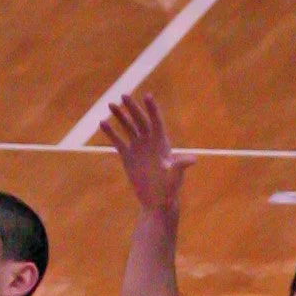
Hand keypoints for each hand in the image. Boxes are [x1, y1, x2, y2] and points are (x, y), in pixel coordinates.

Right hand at [100, 93, 195, 215]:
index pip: (156, 121)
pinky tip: (102, 123)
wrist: (156, 201)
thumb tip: (192, 160)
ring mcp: (138, 148)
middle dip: (132, 108)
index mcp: (161, 143)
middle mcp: (149, 142)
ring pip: (128, 128)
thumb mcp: (175, 176)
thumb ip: (180, 166)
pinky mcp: (127, 157)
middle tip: (124, 95)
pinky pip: (118, 142)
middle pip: (140, 120)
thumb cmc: (169, 189)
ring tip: (110, 104)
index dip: (152, 109)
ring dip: (120, 116)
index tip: (147, 96)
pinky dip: (111, 133)